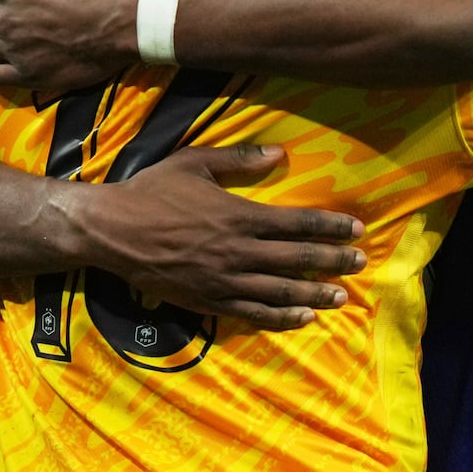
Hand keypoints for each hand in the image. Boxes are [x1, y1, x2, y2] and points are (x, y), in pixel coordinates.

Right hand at [87, 143, 365, 330]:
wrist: (111, 232)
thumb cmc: (152, 191)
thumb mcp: (194, 163)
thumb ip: (239, 160)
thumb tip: (280, 153)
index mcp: (239, 215)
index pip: (298, 223)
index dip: (331, 228)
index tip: (357, 231)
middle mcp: (238, 251)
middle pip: (297, 259)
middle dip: (333, 261)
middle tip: (360, 264)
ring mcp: (224, 280)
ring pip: (281, 290)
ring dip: (314, 293)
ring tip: (341, 296)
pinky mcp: (208, 301)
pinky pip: (253, 312)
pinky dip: (281, 316)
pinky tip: (302, 318)